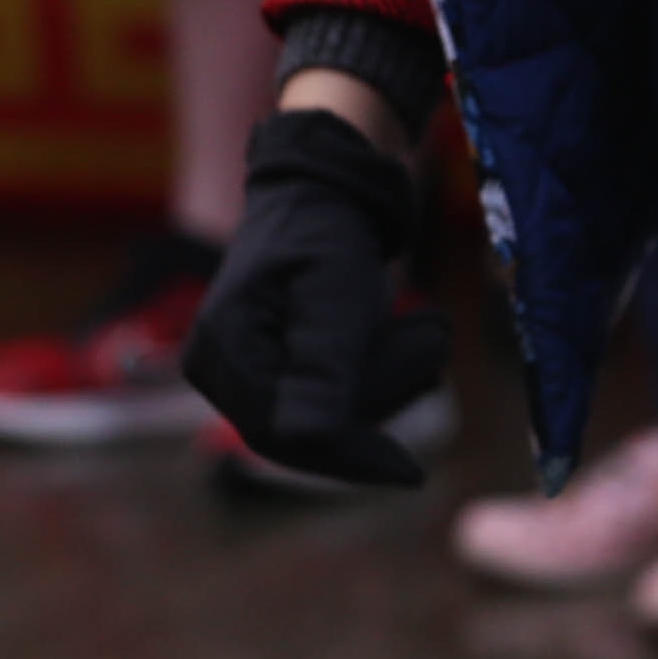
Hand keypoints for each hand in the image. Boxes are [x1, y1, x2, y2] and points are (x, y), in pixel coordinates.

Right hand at [181, 102, 446, 487]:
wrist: (327, 186)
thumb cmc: (326, 229)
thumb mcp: (334, 293)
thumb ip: (322, 365)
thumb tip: (305, 439)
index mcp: (220, 350)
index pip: (282, 433)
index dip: (348, 456)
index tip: (412, 472)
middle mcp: (220, 369)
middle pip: (307, 430)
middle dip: (380, 393)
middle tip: (438, 334)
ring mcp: (245, 371)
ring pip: (328, 419)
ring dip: (390, 379)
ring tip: (432, 326)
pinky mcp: (277, 370)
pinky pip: (334, 402)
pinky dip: (380, 376)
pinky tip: (411, 335)